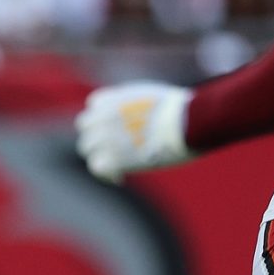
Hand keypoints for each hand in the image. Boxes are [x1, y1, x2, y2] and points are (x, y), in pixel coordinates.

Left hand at [75, 83, 194, 182]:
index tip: (116, 127)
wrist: (187, 122)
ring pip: (87, 148)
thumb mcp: (150, 97)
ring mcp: (106, 137)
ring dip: (100, 155)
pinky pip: (97, 167)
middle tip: (116, 149)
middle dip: (99, 136)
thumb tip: (133, 116)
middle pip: (86, 126)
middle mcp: (104, 116)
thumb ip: (132, 104)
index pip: (94, 105)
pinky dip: (106, 173)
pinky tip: (120, 177)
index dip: (104, 116)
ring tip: (118, 166)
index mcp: (113, 99)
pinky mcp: (114, 158)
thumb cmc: (179, 110)